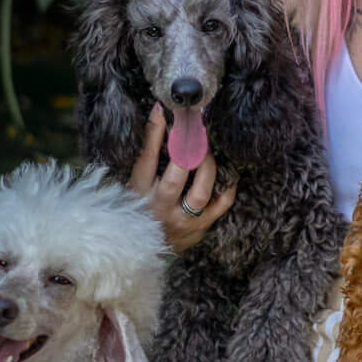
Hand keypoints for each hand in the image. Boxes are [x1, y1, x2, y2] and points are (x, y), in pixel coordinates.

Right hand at [128, 102, 236, 253]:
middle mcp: (159, 207)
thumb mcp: (133, 185)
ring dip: (208, 166)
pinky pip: (220, 205)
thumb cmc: (141, 209)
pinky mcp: (200, 228)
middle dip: (189, 148)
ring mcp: (181, 220)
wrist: (145, 251)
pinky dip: (227, 187)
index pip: (146, 158)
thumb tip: (159, 118)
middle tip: (196, 129)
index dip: (155, 132)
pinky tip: (227, 173)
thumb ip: (146, 158)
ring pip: (200, 191)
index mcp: (138, 192)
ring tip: (208, 152)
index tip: (163, 110)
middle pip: (176, 175)